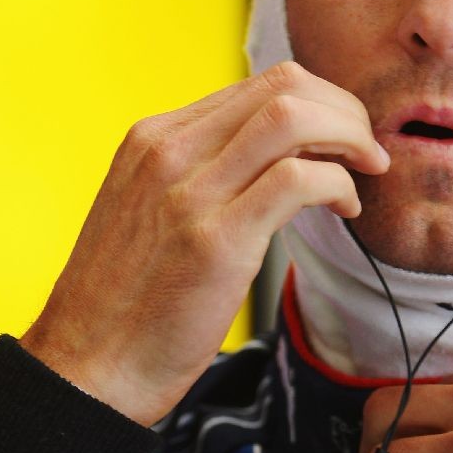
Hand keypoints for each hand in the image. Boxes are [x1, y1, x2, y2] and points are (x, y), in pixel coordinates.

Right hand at [20, 62, 388, 424]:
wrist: (87, 367)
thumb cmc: (124, 306)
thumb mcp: (149, 214)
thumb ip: (199, 178)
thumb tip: (271, 164)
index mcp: (152, 140)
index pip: (256, 85)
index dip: (317, 102)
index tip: (341, 137)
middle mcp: (169, 152)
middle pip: (282, 86)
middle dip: (344, 110)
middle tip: (366, 151)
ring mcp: (190, 193)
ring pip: (293, 118)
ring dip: (350, 138)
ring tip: (365, 172)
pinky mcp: (216, 241)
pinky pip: (299, 180)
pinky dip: (339, 186)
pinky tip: (345, 210)